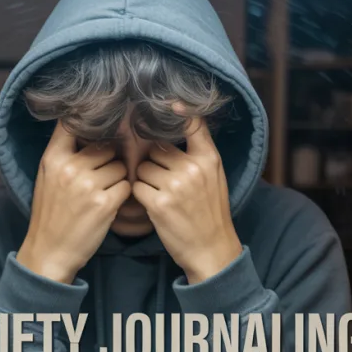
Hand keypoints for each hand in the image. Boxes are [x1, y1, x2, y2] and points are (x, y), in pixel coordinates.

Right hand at [16, 121, 130, 283]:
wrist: (49, 251)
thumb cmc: (51, 214)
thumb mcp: (47, 178)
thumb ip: (64, 153)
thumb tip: (86, 125)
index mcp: (53, 158)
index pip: (73, 123)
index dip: (89, 119)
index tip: (101, 121)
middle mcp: (70, 167)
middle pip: (107, 148)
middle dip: (108, 162)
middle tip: (99, 180)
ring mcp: (88, 185)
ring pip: (120, 167)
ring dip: (117, 180)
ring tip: (102, 195)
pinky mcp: (104, 204)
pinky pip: (126, 187)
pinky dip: (122, 196)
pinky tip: (109, 206)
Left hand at [133, 118, 241, 283]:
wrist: (211, 250)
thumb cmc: (210, 213)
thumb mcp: (215, 177)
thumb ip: (199, 152)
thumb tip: (178, 122)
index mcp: (208, 159)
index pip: (192, 123)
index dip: (178, 109)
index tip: (168, 102)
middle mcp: (192, 168)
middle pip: (156, 149)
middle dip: (154, 162)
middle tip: (163, 181)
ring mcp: (175, 186)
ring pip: (143, 168)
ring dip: (144, 180)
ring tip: (159, 195)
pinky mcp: (159, 204)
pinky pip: (136, 187)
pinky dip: (140, 196)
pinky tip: (152, 206)